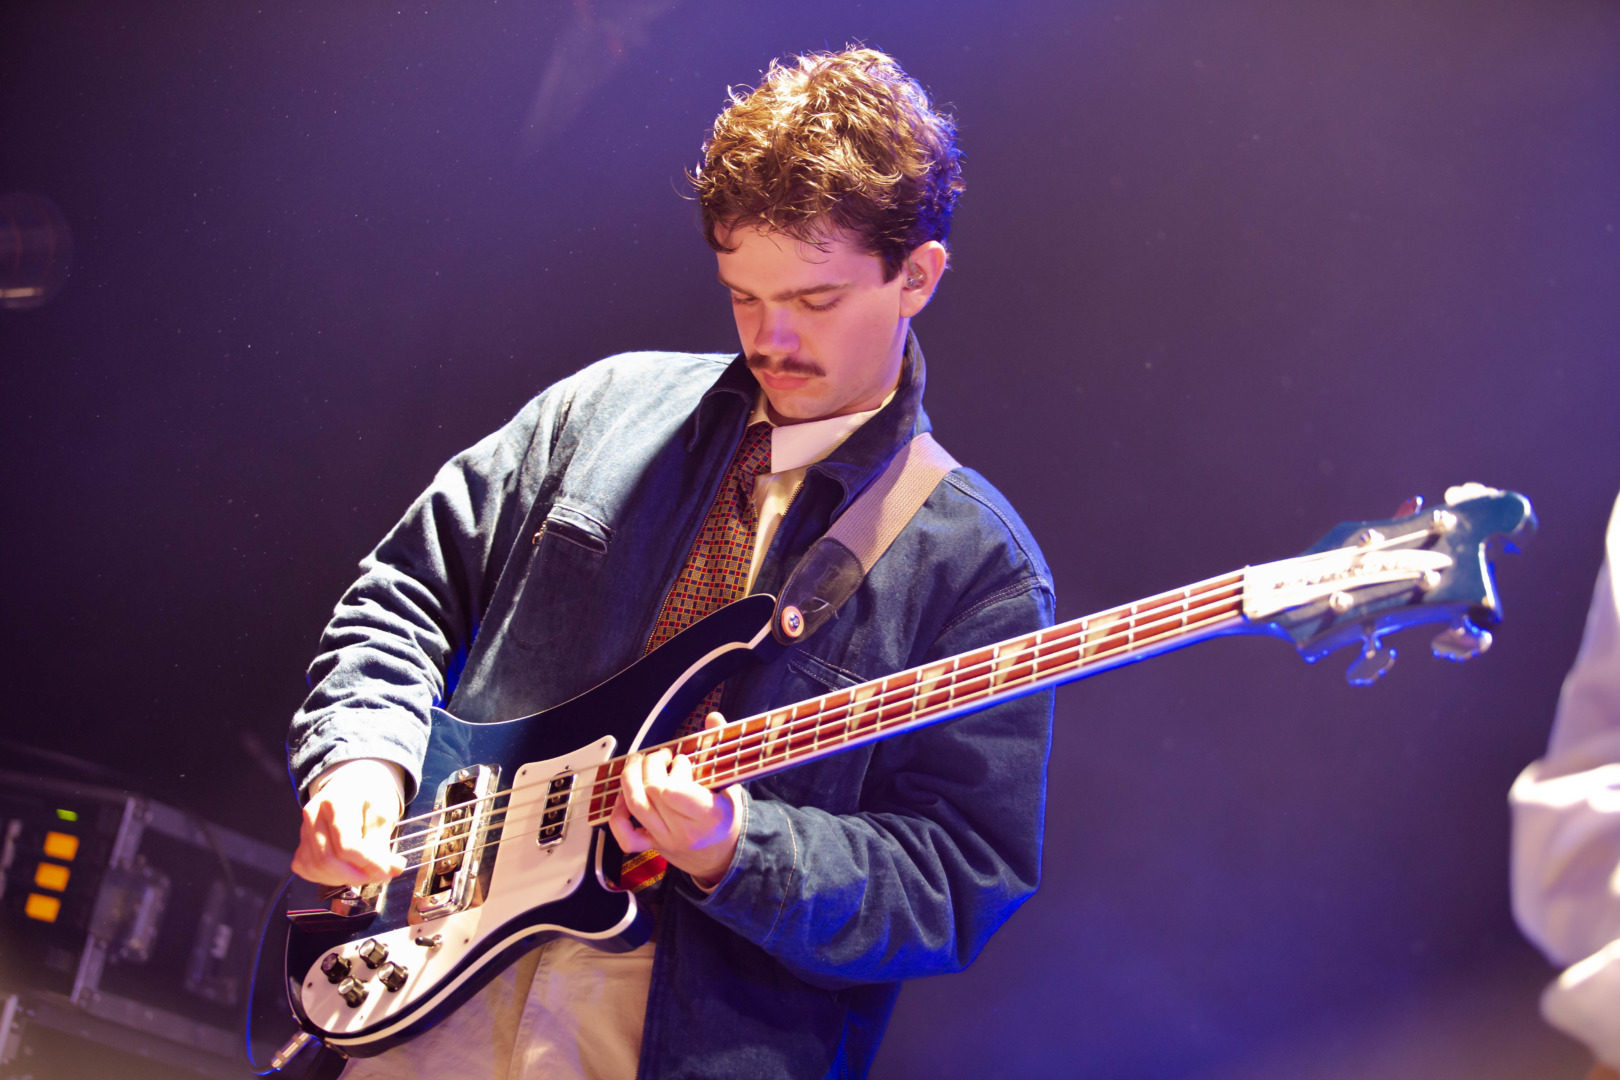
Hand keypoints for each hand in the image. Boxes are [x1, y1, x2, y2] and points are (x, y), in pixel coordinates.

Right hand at [291, 762, 407, 885]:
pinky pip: (309, 870)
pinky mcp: (301, 845)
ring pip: (317, 868)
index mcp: (335, 802)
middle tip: (380, 875)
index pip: (347, 845)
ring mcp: (303, 831)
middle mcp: (313, 816)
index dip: (368, 864)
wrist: (354, 784)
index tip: (388, 872)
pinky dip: (329, 877)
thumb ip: (381, 844)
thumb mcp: (383, 813)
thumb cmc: (370, 796)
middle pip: (328, 860)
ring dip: (345, 878)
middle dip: (357, 875)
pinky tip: (347, 870)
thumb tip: (389, 872)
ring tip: (366, 871)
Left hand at [608, 711, 742, 886]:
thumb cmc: (728, 818)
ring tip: (639, 762)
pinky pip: (625, 835)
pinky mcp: (651, 845)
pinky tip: (624, 795)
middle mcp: (683, 830)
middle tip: (662, 756)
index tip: (683, 761)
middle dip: (652, 764)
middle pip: (651, 792)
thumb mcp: (732, 785)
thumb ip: (720, 750)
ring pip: (635, 807)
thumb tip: (713, 717)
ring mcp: (664, 839)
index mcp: (708, 816)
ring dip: (630, 778)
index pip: (673, 790)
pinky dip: (618, 813)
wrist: (725, 857)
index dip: (674, 768)